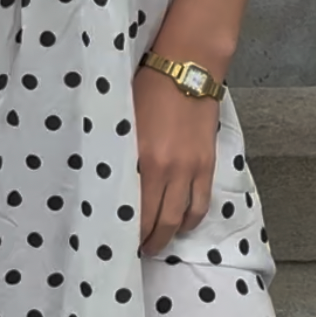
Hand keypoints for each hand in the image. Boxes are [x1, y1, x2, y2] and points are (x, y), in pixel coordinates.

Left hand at [132, 62, 219, 256]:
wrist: (188, 67)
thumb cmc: (149, 86)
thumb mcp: (125, 118)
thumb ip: (121, 150)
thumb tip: (109, 177)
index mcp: (139, 157)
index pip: (131, 208)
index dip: (124, 229)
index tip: (115, 238)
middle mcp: (164, 169)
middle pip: (155, 221)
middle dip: (146, 240)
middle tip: (136, 249)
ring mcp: (189, 169)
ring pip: (178, 219)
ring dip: (167, 236)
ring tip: (156, 242)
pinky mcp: (207, 165)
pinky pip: (200, 204)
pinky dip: (190, 220)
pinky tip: (181, 224)